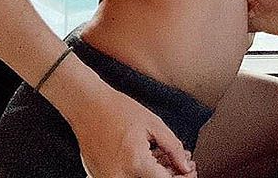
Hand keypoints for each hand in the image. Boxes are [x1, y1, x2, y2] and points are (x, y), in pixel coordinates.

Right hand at [74, 88, 195, 177]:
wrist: (87, 106)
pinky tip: (150, 159)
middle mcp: (119, 177)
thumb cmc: (117, 109)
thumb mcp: (152, 123)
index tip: (190, 170)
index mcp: (136, 163)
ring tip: (166, 158)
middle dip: (171, 175)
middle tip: (181, 164)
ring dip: (156, 174)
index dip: (182, 177)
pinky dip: (141, 173)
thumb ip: (172, 147)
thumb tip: (185, 165)